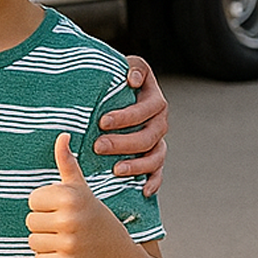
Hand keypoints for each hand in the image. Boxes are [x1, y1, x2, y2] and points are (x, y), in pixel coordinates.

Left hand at [25, 135, 126, 257]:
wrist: (111, 246)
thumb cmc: (89, 210)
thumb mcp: (79, 186)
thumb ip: (66, 162)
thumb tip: (62, 135)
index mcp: (69, 197)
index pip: (32, 199)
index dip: (44, 202)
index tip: (61, 206)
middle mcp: (70, 220)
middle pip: (30, 220)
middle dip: (43, 221)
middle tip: (63, 222)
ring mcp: (70, 244)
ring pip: (32, 240)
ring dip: (44, 239)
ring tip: (62, 236)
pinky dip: (48, 257)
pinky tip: (64, 250)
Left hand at [95, 55, 168, 195]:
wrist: (115, 94)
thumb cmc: (114, 80)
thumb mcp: (121, 67)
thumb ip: (131, 68)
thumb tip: (133, 79)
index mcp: (154, 98)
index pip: (145, 109)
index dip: (126, 116)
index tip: (102, 121)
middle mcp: (160, 120)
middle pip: (148, 135)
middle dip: (123, 143)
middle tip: (98, 146)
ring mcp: (159, 139)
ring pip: (155, 156)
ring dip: (137, 165)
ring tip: (116, 170)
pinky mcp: (155, 155)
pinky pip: (159, 171)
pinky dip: (154, 181)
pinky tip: (143, 190)